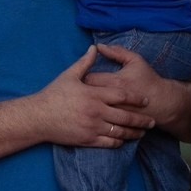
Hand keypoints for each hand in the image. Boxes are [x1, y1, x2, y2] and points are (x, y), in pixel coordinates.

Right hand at [37, 48, 153, 146]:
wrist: (38, 117)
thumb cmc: (53, 95)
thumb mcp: (69, 75)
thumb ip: (85, 62)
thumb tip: (94, 47)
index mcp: (94, 94)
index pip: (122, 95)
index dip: (136, 98)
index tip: (145, 100)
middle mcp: (96, 111)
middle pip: (126, 116)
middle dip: (141, 119)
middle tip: (152, 120)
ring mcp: (92, 127)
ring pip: (120, 131)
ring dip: (134, 133)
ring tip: (142, 132)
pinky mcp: (87, 139)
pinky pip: (109, 142)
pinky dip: (119, 141)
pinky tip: (124, 140)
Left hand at [89, 44, 190, 137]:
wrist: (162, 102)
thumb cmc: (147, 79)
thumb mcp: (135, 60)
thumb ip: (116, 52)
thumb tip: (98, 46)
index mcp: (115, 81)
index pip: (88, 78)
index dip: (82, 77)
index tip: (83, 76)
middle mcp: (113, 99)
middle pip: (85, 95)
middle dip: (80, 92)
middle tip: (80, 90)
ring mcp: (114, 114)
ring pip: (91, 110)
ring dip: (86, 105)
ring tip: (85, 101)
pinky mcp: (117, 124)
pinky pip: (99, 121)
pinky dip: (94, 117)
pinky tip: (94, 112)